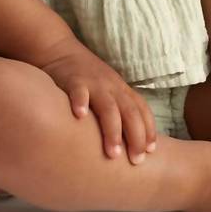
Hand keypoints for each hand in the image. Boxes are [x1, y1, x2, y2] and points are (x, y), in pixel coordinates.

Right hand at [39, 42, 157, 164]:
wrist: (60, 50)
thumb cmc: (86, 79)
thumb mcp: (108, 91)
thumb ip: (118, 110)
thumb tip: (129, 142)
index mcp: (122, 91)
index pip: (141, 111)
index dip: (148, 130)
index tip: (150, 152)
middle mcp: (112, 87)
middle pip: (129, 112)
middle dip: (135, 137)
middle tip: (136, 160)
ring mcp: (93, 83)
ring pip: (108, 107)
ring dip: (112, 130)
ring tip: (113, 153)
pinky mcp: (73, 80)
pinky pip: (78, 91)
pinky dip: (80, 102)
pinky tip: (79, 116)